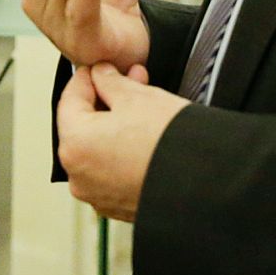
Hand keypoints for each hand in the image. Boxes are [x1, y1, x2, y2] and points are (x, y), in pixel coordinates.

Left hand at [57, 64, 188, 221]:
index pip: (69, 99)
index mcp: (75, 145)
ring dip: (114, 125)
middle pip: (83, 125)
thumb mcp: (137, 97)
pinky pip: (111, 170)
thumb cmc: (170, 143)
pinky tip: (144, 136)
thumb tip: (101, 74)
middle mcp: (79, 175)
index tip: (100, 67)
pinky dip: (121, 151)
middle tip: (128, 81)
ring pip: (98, 148)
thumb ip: (111, 81)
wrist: (206, 184)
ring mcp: (97, 195)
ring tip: (142, 105)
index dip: (87, 77)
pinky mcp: (118, 207)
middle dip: (105, 100)